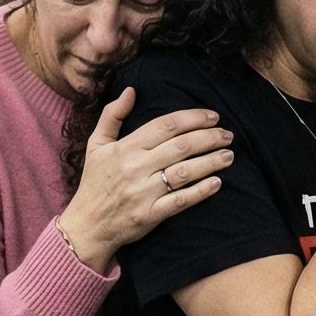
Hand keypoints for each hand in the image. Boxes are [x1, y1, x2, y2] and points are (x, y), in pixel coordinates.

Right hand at [58, 90, 232, 272]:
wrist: (86, 226)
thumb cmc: (94, 182)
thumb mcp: (96, 145)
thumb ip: (112, 115)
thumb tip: (130, 90)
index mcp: (125, 148)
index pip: (166, 125)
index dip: (193, 118)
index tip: (213, 116)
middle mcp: (136, 168)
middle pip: (181, 146)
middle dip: (209, 138)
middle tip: (228, 135)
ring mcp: (144, 192)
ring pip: (185, 172)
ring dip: (211, 162)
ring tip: (228, 156)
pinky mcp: (150, 215)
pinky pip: (180, 201)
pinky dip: (201, 191)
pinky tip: (217, 183)